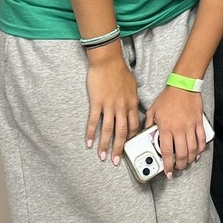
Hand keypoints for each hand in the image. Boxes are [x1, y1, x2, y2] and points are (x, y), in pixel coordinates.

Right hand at [85, 49, 139, 164]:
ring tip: (102, 156)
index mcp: (132, 103)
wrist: (108, 61)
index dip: (131, 138)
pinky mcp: (97, 103)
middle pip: (122, 131)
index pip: (134, 125)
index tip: (129, 147)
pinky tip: (88, 142)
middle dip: (119, 148)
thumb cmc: (120, 72)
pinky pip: (94, 121)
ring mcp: (109, 105)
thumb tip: (134, 109)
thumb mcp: (133, 86)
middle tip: (116, 161)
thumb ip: (133, 100)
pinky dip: (90, 133)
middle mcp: (122, 107)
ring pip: (108, 130)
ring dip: (105, 144)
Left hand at [145, 86, 205, 177]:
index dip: (167, 165)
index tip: (167, 172)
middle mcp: (179, 130)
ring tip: (187, 163)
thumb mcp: (153, 110)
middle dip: (180, 165)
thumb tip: (145, 134)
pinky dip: (200, 148)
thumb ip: (148, 124)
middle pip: (181, 154)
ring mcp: (190, 127)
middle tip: (178, 169)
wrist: (183, 86)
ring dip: (190, 159)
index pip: (167, 152)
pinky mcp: (198, 123)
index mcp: (166, 128)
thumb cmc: (168, 97)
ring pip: (192, 149)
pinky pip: (201, 139)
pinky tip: (198, 153)